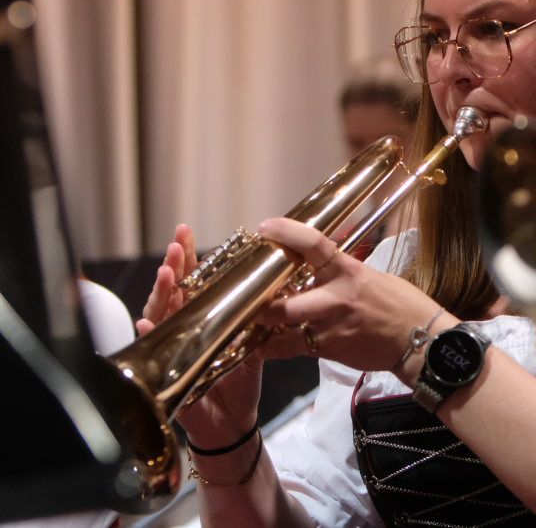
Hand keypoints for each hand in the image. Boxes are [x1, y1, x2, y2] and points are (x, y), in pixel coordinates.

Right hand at [138, 223, 261, 446]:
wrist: (232, 422)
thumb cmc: (238, 380)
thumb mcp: (251, 345)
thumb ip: (253, 319)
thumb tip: (269, 288)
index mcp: (202, 316)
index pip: (192, 281)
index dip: (188, 257)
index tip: (186, 231)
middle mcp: (181, 326)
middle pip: (172, 290)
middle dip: (173, 265)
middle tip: (176, 243)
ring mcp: (169, 346)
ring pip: (160, 312)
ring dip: (161, 292)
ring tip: (166, 273)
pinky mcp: (163, 370)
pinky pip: (151, 350)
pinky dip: (148, 333)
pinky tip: (147, 321)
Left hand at [256, 218, 457, 384]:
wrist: (421, 342)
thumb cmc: (402, 304)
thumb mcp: (373, 276)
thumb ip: (342, 270)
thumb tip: (316, 261)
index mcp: (350, 272)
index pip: (314, 244)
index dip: (286, 233)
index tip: (266, 227)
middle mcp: (337, 298)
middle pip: (286, 302)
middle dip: (259, 302)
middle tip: (242, 294)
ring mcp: (332, 328)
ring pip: (284, 329)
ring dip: (262, 326)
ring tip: (246, 320)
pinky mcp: (330, 350)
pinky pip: (292, 348)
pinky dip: (275, 346)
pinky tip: (264, 343)